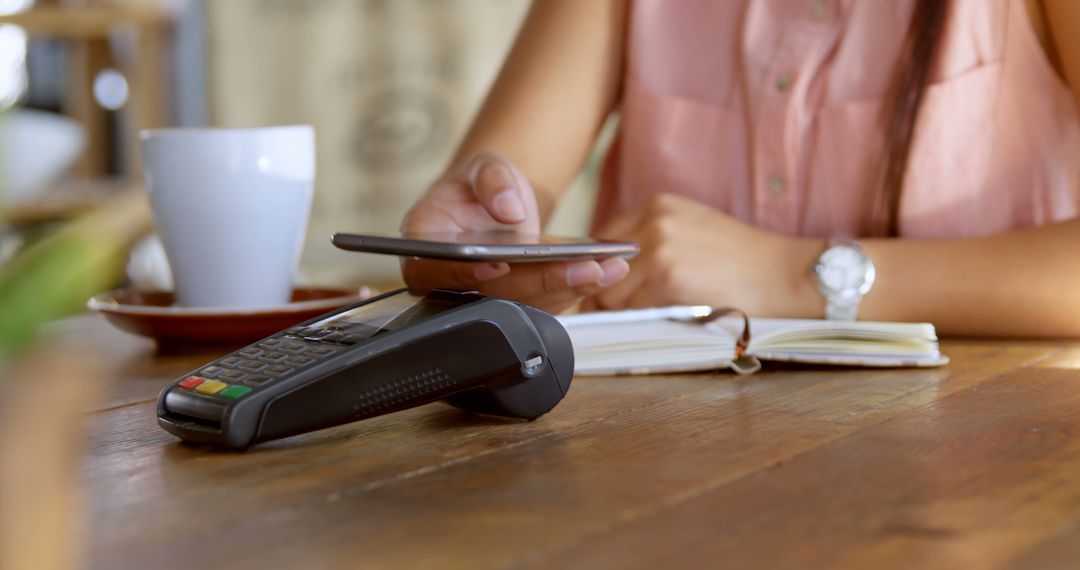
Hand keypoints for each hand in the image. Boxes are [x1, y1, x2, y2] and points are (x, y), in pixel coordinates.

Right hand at [401, 152, 629, 312]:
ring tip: (610, 267)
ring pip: (524, 306)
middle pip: (493, 295)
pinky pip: (544, 304)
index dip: (467, 272)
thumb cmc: (479, 186)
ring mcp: (484, 297)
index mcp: (426, 247)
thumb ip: (492, 180)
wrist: (496, 203)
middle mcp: (451, 280)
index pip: (439, 269)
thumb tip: (509, 209)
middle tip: (587, 268)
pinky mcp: (515, 302)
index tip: (502, 264)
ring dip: (569, 290)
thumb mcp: (483, 166)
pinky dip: (576, 288)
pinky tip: (607, 270)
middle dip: (543, 283)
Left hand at [584, 193, 820, 315]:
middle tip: (635, 309)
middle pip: (600, 269)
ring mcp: (661, 248)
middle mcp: (655, 221)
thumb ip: (650, 241)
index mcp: (657, 206)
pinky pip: (635, 309)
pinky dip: (648, 319)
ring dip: (627, 310)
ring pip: (611, 293)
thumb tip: (606, 271)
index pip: (601, 242)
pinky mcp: (670, 277)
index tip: (608, 289)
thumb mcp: (691, 232)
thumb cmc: (743, 261)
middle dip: (609, 295)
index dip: (601, 271)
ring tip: (660, 310)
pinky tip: (674, 314)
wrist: (786, 275)